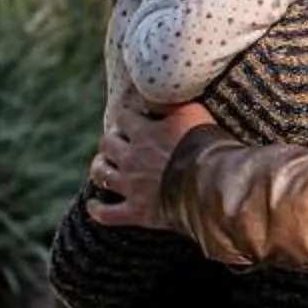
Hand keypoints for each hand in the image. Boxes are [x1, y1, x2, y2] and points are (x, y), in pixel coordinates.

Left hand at [88, 99, 213, 228]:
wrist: (214, 185)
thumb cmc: (208, 147)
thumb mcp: (194, 113)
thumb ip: (172, 103)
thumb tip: (158, 93)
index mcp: (145, 132)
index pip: (123, 116)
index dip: (127, 116)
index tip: (134, 118)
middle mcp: (132, 158)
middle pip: (106, 144)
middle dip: (110, 142)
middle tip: (118, 143)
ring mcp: (132, 186)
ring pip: (101, 175)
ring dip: (100, 169)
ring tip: (103, 166)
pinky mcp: (137, 212)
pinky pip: (106, 214)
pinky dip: (97, 209)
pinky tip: (94, 206)